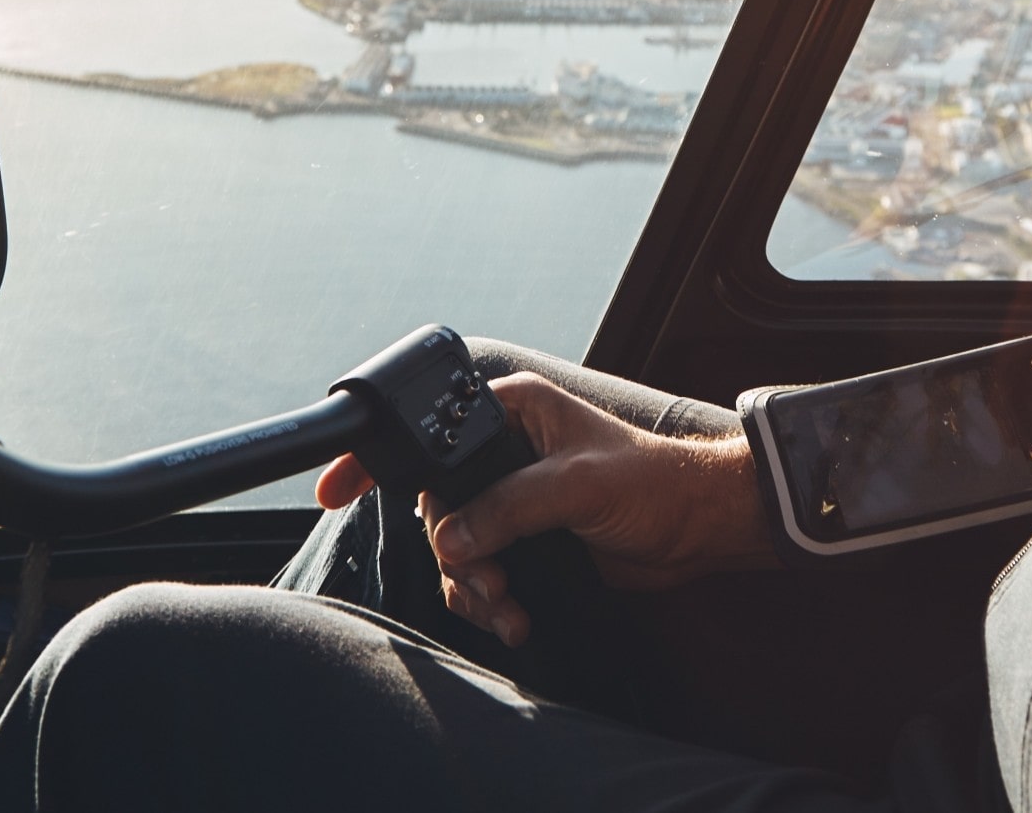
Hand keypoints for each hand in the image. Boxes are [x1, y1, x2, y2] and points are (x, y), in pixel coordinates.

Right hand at [312, 372, 770, 645]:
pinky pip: (480, 576)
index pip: (429, 434)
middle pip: (436, 507)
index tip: (334, 489)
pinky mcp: (526, 543)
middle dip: (452, 554)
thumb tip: (454, 540)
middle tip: (486, 581)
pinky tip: (517, 620)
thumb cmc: (652, 482)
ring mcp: (512, 501)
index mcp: (511, 413)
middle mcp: (504, 453)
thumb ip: (509, 507)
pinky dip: (489, 604)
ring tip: (508, 610)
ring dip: (473, 588)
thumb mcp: (576, 485)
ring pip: (455, 549)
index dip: (378, 461)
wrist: (697, 527)